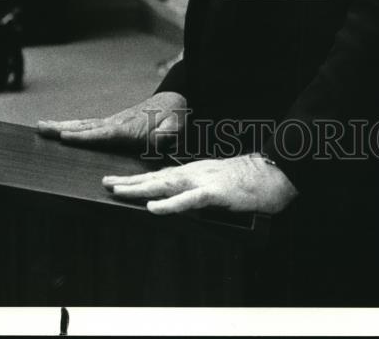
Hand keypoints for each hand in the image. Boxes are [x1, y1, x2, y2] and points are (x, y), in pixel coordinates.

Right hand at [36, 91, 186, 150]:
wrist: (175, 101)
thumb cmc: (176, 117)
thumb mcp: (177, 127)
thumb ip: (168, 134)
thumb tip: (160, 139)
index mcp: (130, 128)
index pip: (104, 134)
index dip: (85, 136)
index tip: (64, 136)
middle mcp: (117, 123)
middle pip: (87, 127)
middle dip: (63, 128)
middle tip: (40, 127)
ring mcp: (114, 121)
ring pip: (85, 124)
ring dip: (63, 125)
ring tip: (41, 126)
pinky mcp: (113, 123)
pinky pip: (90, 126)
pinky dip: (73, 126)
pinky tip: (60, 129)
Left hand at [102, 154, 298, 214]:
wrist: (274, 173)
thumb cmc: (248, 181)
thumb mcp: (217, 183)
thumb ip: (199, 188)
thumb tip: (181, 197)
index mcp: (195, 171)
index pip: (159, 174)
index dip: (137, 178)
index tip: (116, 181)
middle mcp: (194, 172)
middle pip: (156, 177)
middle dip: (130, 181)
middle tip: (105, 183)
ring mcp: (204, 181)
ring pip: (166, 184)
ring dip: (141, 188)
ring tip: (119, 191)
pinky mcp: (216, 193)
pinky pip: (189, 199)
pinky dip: (170, 203)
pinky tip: (153, 207)